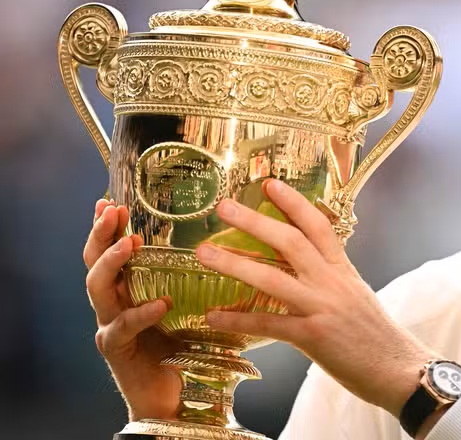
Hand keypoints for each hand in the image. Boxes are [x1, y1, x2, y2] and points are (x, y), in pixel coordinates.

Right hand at [84, 199, 182, 420]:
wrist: (174, 396)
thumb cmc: (185, 346)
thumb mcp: (191, 303)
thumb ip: (197, 277)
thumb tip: (230, 242)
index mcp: (129, 288)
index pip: (110, 250)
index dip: (107, 226)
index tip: (110, 200)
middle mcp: (113, 303)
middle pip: (94, 262)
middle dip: (101, 234)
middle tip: (112, 210)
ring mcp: (110, 326)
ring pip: (97, 288)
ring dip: (111, 263)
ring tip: (128, 243)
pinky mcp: (117, 350)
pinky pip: (122, 328)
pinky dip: (140, 314)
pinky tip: (159, 304)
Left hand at [195, 179, 438, 416]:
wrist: (399, 370)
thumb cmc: (378, 338)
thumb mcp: (357, 296)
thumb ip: (332, 280)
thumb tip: (309, 270)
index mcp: (343, 271)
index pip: (318, 226)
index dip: (293, 203)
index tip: (270, 184)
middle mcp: (332, 283)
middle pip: (290, 241)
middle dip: (255, 221)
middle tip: (224, 206)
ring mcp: (322, 308)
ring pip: (272, 278)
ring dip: (234, 263)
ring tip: (204, 253)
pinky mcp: (314, 337)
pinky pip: (269, 324)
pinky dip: (238, 320)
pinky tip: (213, 317)